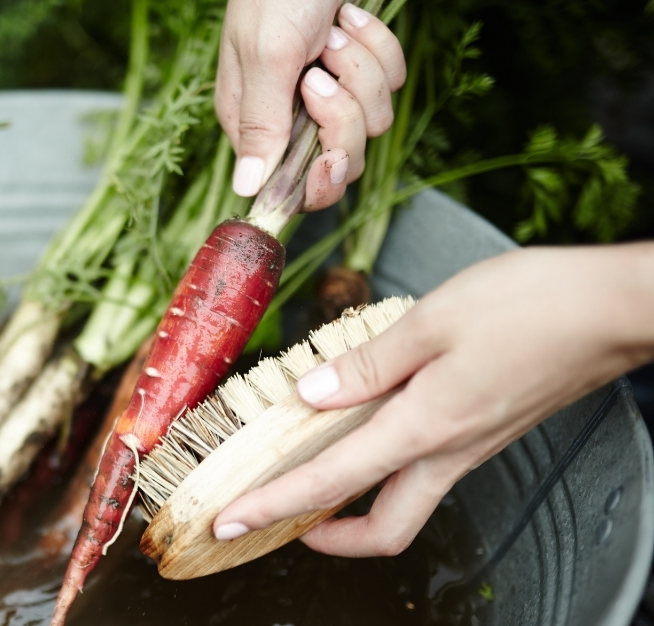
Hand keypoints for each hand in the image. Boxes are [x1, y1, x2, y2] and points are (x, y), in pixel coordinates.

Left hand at [212, 243, 653, 555]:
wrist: (616, 310)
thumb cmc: (534, 307)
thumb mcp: (432, 321)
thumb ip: (367, 362)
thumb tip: (310, 394)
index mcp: (425, 428)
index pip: (330, 484)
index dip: (271, 507)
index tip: (229, 520)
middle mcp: (450, 452)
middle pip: (383, 529)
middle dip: (323, 537)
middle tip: (275, 520)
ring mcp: (473, 447)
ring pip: (406, 502)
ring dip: (354, 503)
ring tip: (308, 477)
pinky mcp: (487, 430)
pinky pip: (427, 469)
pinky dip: (386, 467)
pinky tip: (365, 429)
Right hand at [216, 0, 405, 208]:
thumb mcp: (265, 58)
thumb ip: (260, 125)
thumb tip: (246, 189)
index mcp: (253, 122)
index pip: (290, 187)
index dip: (317, 180)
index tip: (329, 155)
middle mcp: (290, 114)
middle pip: (339, 158)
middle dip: (345, 115)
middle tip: (323, 72)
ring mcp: (329, 90)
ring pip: (372, 120)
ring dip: (362, 70)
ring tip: (334, 31)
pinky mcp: (361, 66)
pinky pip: (391, 83)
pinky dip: (380, 48)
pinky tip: (351, 18)